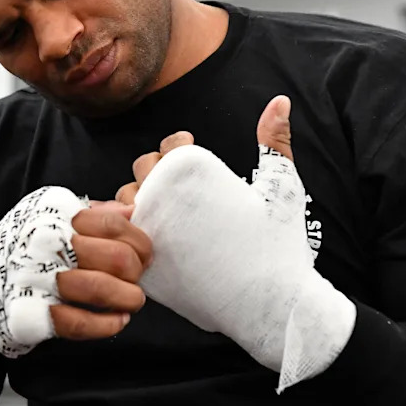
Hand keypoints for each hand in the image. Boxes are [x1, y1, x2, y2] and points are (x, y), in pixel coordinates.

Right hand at [0, 187, 150, 376]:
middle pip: (116, 257)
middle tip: (136, 279)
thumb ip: (92, 213)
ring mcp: (36, 279)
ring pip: (101, 288)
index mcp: (53, 214)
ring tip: (132, 302)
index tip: (144, 255)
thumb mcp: (50, 217)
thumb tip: (132, 211)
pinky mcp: (30, 313)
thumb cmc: (23, 250)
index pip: (115, 224)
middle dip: (136, 272)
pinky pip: (79, 322)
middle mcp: (44, 243)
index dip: (139, 242)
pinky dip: (107, 324)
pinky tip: (118, 321)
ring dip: (128, 299)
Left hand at [130, 95, 355, 391]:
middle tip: (188, 192)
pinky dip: (135, 238)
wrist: (271, 305)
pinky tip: (162, 242)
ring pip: (126, 205)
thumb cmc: (279, 245)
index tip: (195, 162)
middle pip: (143, 172)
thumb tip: (280, 99)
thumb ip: (275, 141)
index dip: (179, 149)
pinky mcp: (144, 269)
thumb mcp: (282, 187)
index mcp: (191, 174)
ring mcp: (148, 235)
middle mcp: (161, 200)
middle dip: (159, 175)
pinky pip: (123, 244)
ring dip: (144, 204)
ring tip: (175, 216)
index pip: (167, 147)